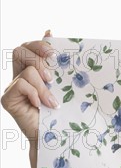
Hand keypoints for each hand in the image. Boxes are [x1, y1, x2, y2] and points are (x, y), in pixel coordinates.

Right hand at [1, 29, 59, 167]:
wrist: (58, 137)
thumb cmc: (65, 111)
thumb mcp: (65, 82)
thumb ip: (58, 62)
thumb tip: (49, 30)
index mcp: (33, 70)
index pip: (27, 46)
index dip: (37, 43)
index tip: (54, 52)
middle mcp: (20, 77)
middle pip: (19, 51)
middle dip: (38, 59)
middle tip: (53, 76)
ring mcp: (13, 88)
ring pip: (26, 70)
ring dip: (44, 85)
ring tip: (52, 100)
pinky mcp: (8, 100)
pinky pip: (19, 85)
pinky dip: (35, 93)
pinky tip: (41, 106)